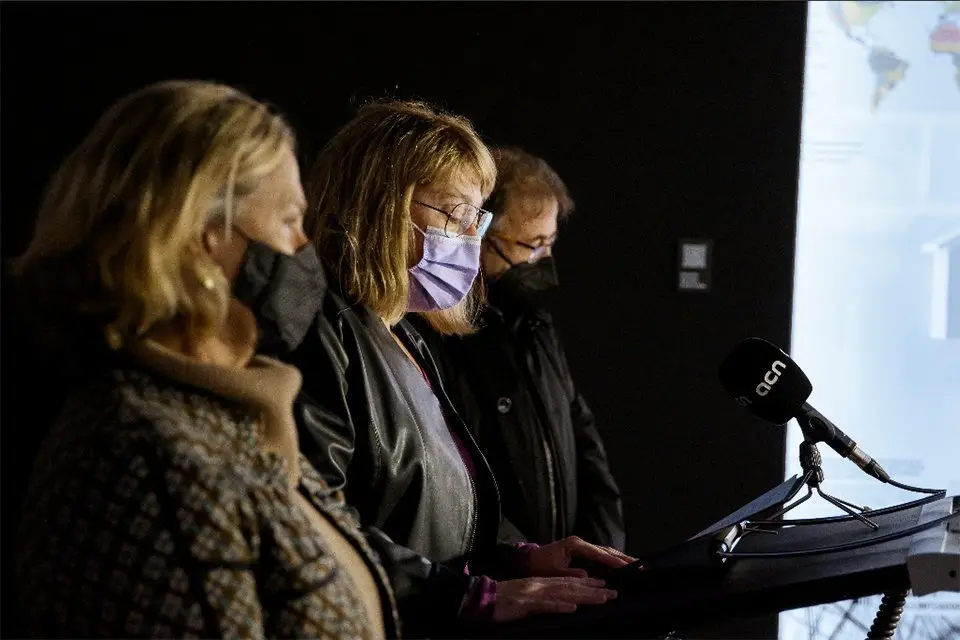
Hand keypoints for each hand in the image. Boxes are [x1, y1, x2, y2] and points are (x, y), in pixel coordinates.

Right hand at [493, 576, 616, 622]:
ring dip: (584, 596)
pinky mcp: (524, 604)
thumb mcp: (526, 595)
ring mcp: (533, 594)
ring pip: (563, 594)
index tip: (605, 585)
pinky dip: (559, 606)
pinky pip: (544, 605)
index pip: (569, 582)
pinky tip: (572, 608)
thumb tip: (563, 598)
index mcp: (540, 583)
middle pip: (571, 587)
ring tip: (602, 599)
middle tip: (613, 593)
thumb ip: (543, 595)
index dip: (588, 584)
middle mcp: (540, 585)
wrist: (480, 598)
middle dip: (594, 590)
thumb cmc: (502, 600)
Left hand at [526, 536, 636, 577]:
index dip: (613, 561)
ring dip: (620, 558)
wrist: (530, 560)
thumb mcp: (555, 571)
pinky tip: (622, 566)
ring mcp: (582, 547)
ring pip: (605, 552)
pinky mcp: (582, 553)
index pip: (599, 553)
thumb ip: (572, 573)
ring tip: (636, 564)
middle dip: (623, 557)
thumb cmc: (541, 565)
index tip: (627, 566)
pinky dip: (612, 560)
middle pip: (606, 550)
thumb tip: (589, 576)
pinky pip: (600, 556)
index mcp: (575, 545)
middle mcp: (581, 543)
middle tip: (640, 564)